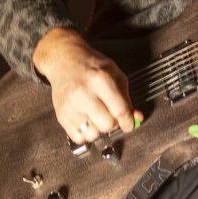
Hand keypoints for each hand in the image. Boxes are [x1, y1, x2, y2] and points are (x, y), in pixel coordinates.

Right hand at [33, 27, 143, 145]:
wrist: (64, 60)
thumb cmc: (91, 65)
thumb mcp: (115, 74)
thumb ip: (126, 97)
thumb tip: (136, 117)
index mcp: (100, 79)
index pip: (120, 110)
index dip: (128, 121)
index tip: (129, 123)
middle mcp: (84, 93)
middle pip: (107, 125)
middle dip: (114, 123)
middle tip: (111, 115)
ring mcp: (71, 106)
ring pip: (93, 135)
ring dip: (99, 129)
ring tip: (97, 117)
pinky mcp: (61, 115)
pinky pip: (79, 138)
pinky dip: (86, 134)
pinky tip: (87, 120)